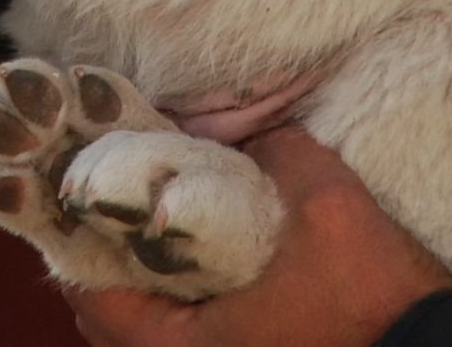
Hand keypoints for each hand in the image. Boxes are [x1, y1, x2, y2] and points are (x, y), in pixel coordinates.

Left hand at [64, 127, 451, 346]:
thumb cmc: (372, 289)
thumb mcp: (322, 200)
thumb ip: (274, 150)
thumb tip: (246, 126)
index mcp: (194, 346)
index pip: (96, 302)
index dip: (79, 245)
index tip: (82, 194)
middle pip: (114, 320)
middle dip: (106, 259)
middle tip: (113, 196)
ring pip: (151, 330)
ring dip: (143, 279)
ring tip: (150, 215)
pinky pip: (189, 333)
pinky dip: (180, 295)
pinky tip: (197, 247)